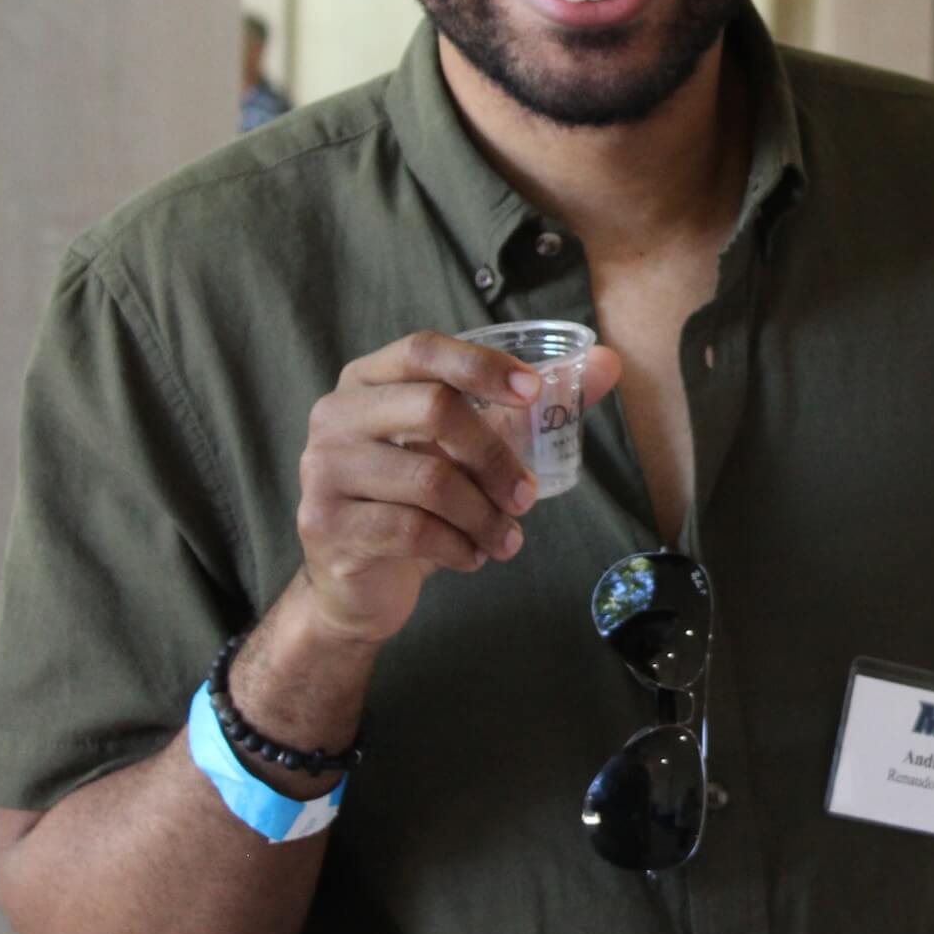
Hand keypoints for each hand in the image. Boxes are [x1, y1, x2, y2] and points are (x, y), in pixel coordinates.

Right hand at [292, 330, 623, 644]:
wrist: (354, 584)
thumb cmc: (415, 500)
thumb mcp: (467, 448)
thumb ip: (528, 407)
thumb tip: (610, 364)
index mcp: (367, 381)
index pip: (423, 349)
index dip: (482, 366)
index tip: (533, 393)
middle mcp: (336, 415)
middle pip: (434, 408)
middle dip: (496, 456)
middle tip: (528, 495)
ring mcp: (323, 469)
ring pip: (430, 478)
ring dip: (485, 515)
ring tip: (507, 538)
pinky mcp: (328, 524)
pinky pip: (413, 530)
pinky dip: (460, 547)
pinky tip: (474, 557)